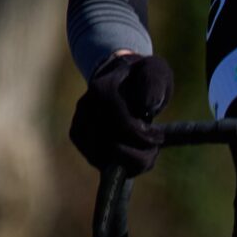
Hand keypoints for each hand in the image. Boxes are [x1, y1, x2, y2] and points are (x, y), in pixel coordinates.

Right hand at [69, 53, 172, 173]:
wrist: (119, 78)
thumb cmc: (141, 77)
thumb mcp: (154, 72)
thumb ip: (154, 85)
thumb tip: (147, 106)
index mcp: (103, 89)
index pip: (122, 125)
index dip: (143, 137)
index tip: (159, 137)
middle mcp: (85, 107)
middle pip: (111, 146)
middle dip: (139, 153)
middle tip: (155, 148)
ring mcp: (78, 121)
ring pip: (102, 158)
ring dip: (129, 162)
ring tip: (146, 153)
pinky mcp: (77, 136)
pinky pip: (97, 160)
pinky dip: (117, 164)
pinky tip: (132, 155)